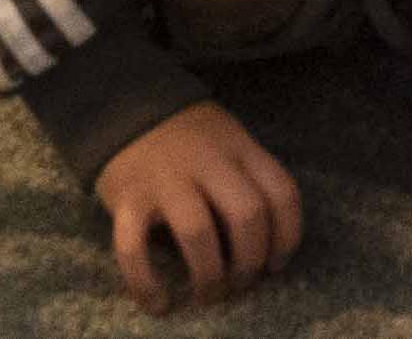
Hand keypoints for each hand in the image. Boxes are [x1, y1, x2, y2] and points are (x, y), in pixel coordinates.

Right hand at [93, 101, 302, 314]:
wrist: (124, 108)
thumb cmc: (187, 135)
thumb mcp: (228, 139)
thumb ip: (247, 176)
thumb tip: (264, 240)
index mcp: (240, 148)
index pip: (281, 192)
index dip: (287, 236)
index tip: (276, 265)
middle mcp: (208, 162)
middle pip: (246, 215)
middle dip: (249, 261)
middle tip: (241, 283)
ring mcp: (166, 180)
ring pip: (198, 233)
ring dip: (208, 275)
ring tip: (209, 294)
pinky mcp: (127, 199)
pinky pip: (134, 248)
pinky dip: (146, 283)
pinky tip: (159, 303)